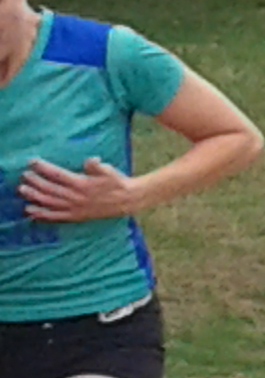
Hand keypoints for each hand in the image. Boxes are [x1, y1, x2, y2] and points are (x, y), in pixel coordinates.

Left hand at [18, 158, 140, 221]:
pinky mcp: (75, 217)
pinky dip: (41, 215)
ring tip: (23, 190)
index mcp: (82, 183)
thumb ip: (97, 166)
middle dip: (35, 181)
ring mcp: (74, 208)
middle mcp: (75, 197)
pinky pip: (55, 217)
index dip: (43, 168)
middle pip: (49, 189)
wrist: (128, 200)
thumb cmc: (117, 182)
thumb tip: (90, 160)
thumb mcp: (109, 171)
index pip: (57, 175)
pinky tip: (31, 211)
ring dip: (34, 197)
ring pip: (49, 203)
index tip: (33, 162)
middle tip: (25, 175)